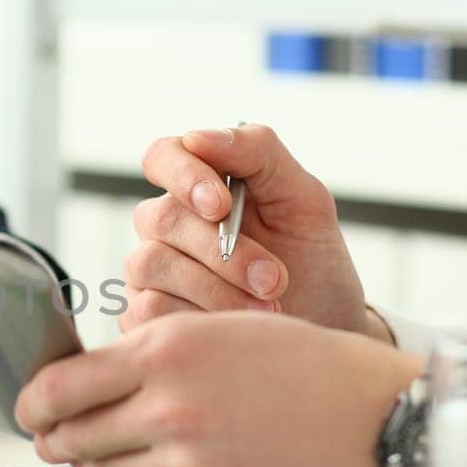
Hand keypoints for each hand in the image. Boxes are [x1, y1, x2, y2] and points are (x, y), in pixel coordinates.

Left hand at [16, 312, 422, 466]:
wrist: (390, 428)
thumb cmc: (316, 369)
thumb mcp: (230, 331)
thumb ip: (156, 353)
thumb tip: (94, 381)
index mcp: (168, 349)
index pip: (58, 387)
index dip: (33, 403)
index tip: (31, 408)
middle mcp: (167, 406)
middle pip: (69, 437)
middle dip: (59, 438)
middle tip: (58, 436)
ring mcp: (186, 463)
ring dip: (104, 462)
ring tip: (125, 447)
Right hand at [123, 124, 390, 340]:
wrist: (324, 329)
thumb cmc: (311, 262)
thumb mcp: (304, 199)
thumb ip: (258, 153)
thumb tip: (199, 136)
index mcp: (197, 186)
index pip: (163, 156)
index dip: (183, 175)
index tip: (220, 205)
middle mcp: (164, 227)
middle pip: (162, 218)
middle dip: (223, 251)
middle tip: (275, 280)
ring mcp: (148, 273)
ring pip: (151, 264)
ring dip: (216, 289)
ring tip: (268, 309)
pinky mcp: (142, 318)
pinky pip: (148, 311)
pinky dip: (200, 319)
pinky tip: (234, 329)